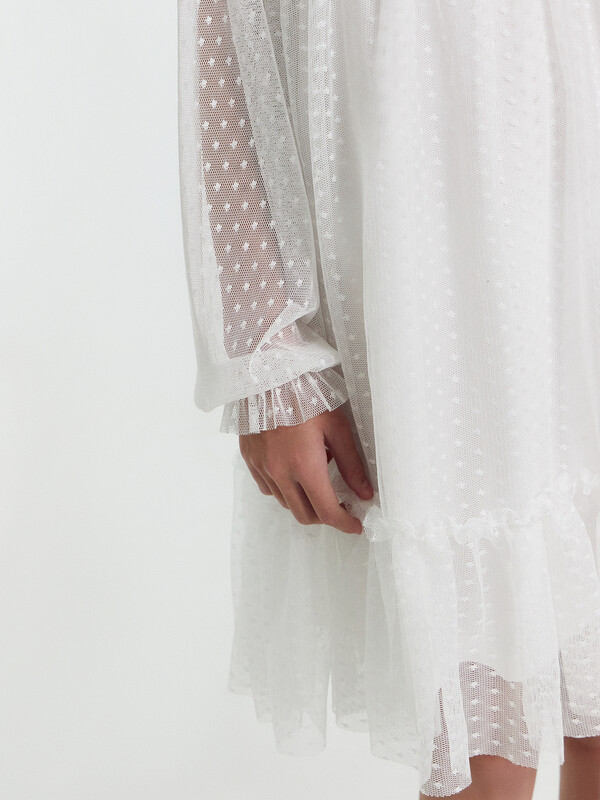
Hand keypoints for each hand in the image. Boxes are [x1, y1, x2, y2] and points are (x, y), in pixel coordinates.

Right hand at [238, 406, 373, 533]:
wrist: (266, 374)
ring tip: (316, 478)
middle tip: (340, 505)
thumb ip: (351, 463)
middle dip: (325, 517)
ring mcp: (262, 468)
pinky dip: (283, 489)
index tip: (355, 525)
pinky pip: (267, 487)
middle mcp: (280, 473)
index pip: (326, 511)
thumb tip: (365, 493)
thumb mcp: (337, 426)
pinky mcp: (250, 459)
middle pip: (304, 515)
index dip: (345, 523)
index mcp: (305, 466)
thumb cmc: (306, 394)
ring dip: (304, 502)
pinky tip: (292, 471)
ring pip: (285, 503)